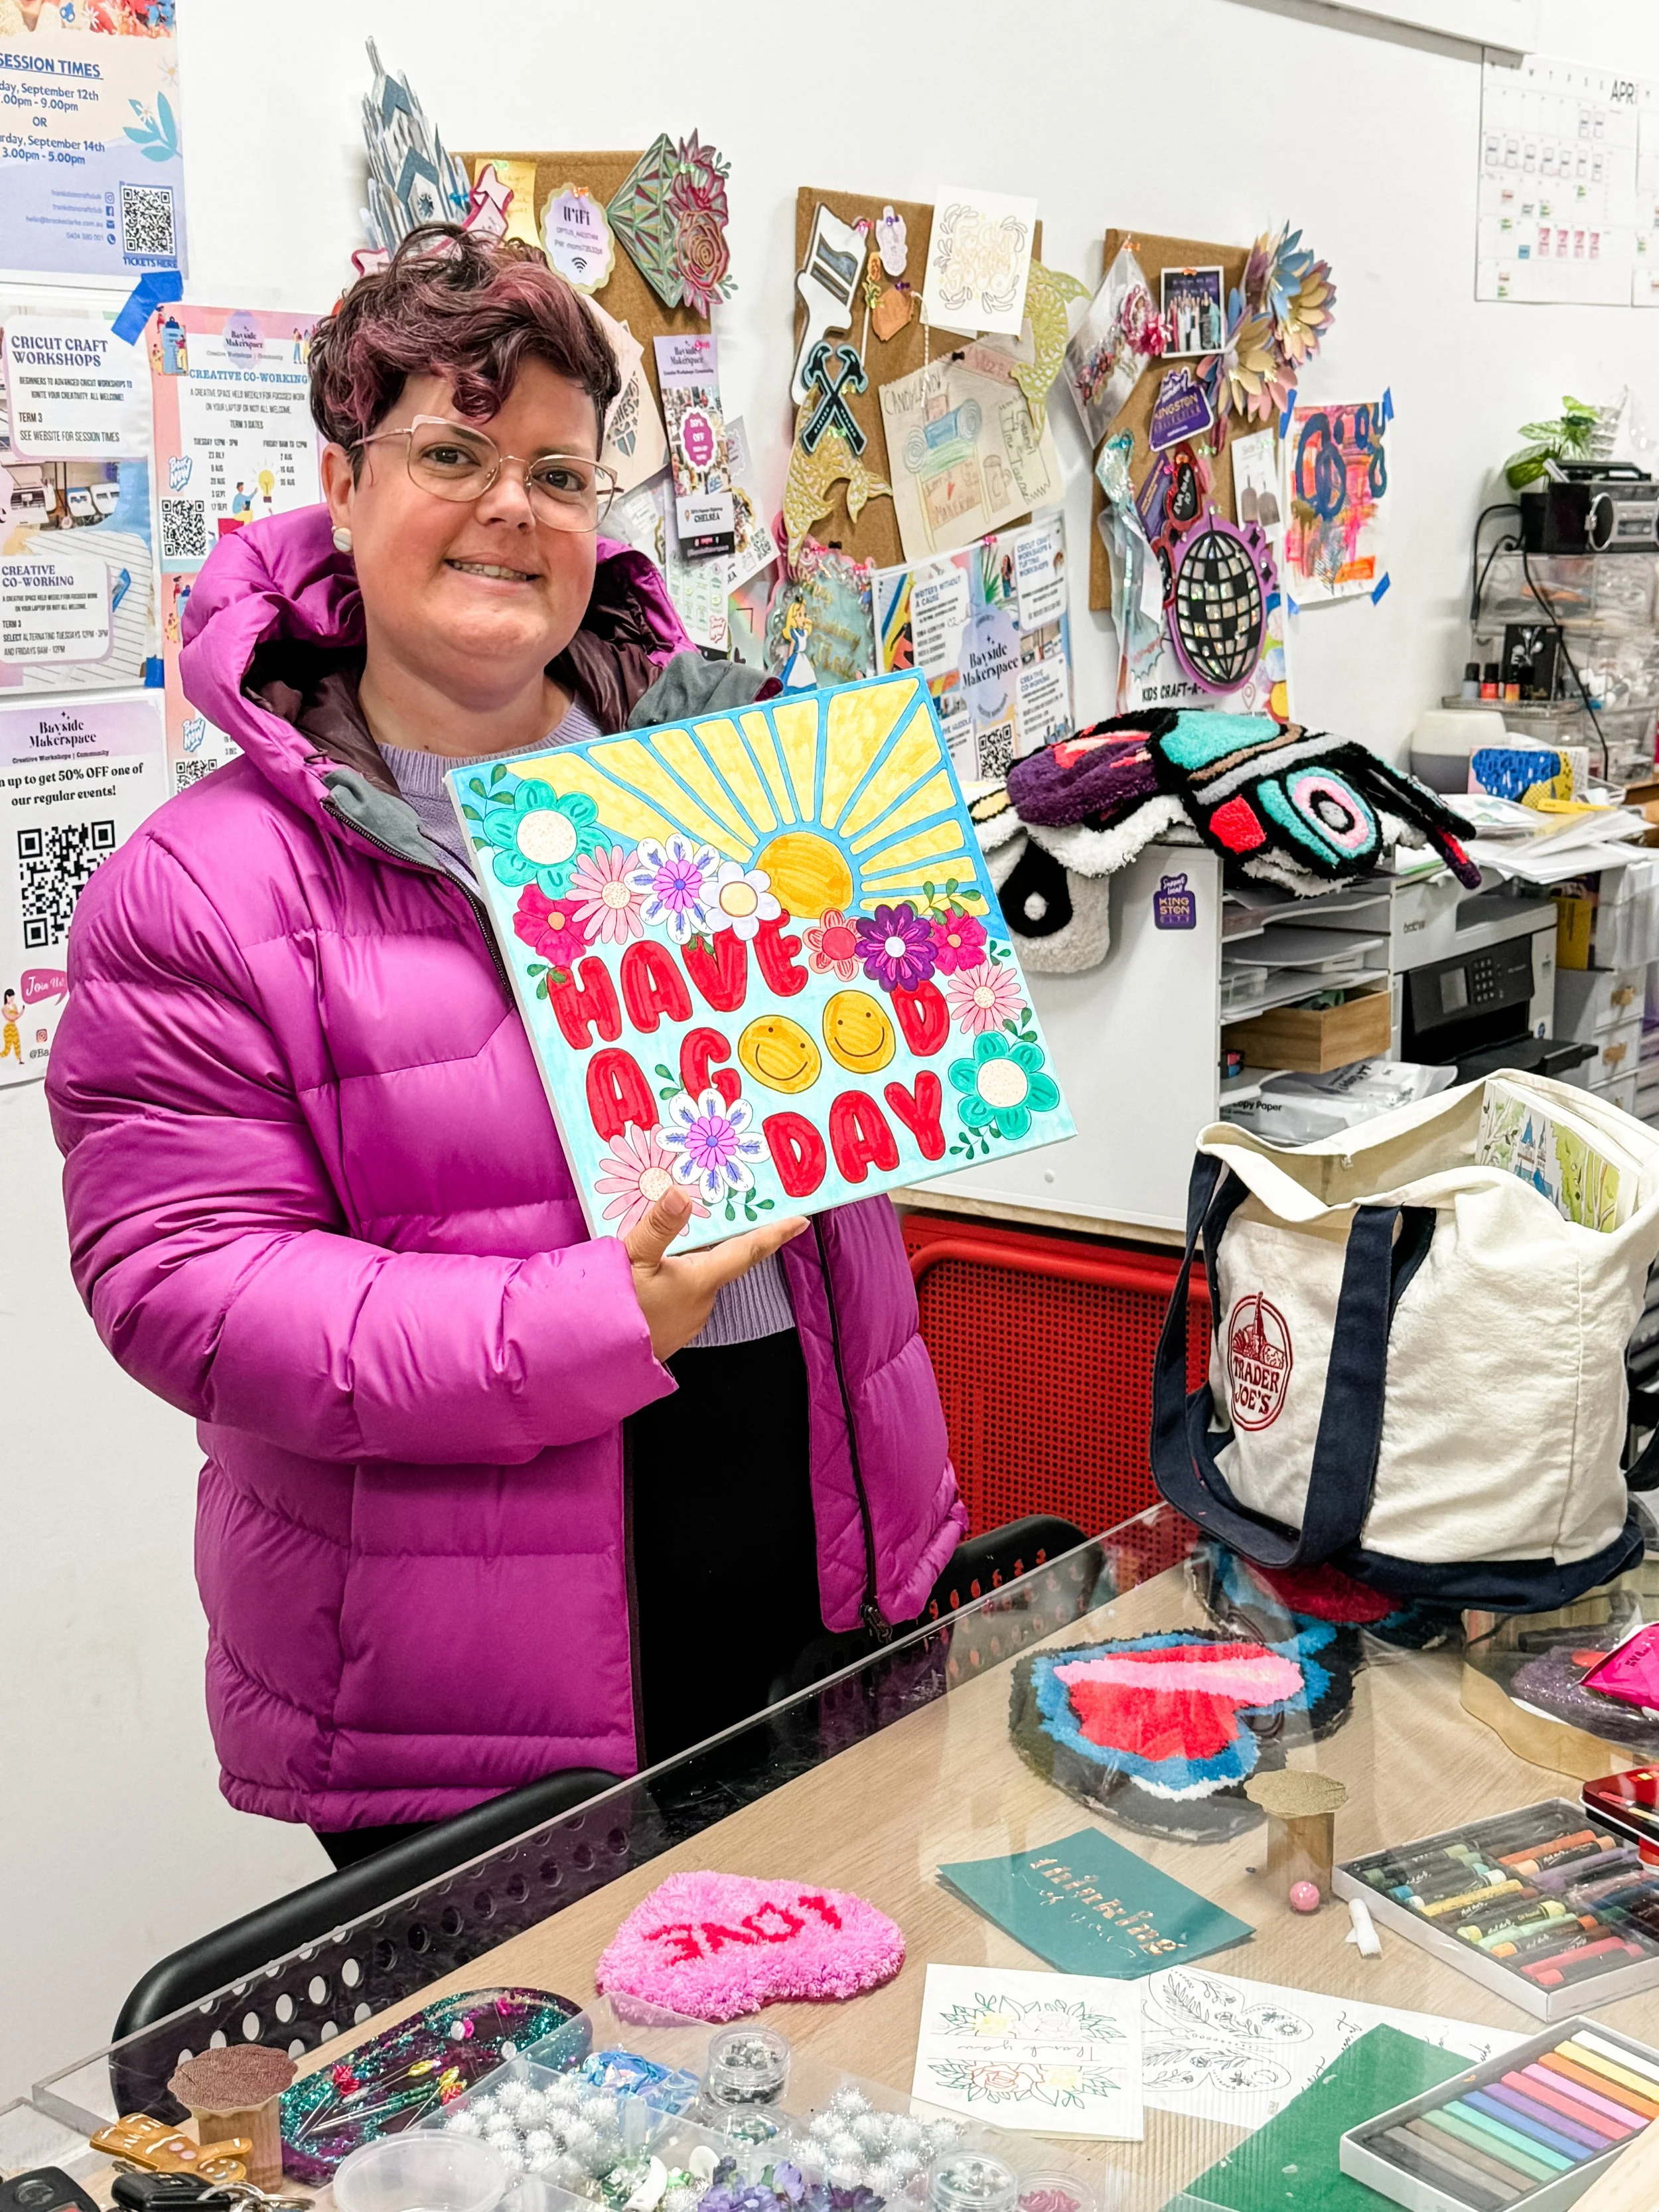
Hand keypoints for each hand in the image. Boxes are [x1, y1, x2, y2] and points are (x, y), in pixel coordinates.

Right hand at [623, 1188, 809, 1361]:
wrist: (588, 1357)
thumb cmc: (611, 1308)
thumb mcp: (630, 1259)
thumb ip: (658, 1226)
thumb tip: (681, 1194)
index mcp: (700, 1279)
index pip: (747, 1250)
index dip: (775, 1234)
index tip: (801, 1221)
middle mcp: (702, 1302)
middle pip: (719, 1261)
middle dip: (715, 1241)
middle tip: (706, 1215)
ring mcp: (688, 1320)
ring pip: (698, 1279)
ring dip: (688, 1262)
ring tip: (663, 1246)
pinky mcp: (672, 1332)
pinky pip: (681, 1296)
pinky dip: (674, 1281)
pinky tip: (650, 1276)